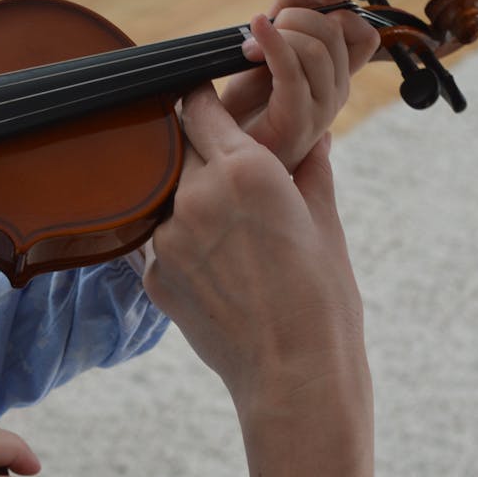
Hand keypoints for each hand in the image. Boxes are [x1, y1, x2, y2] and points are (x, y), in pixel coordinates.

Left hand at [144, 88, 379, 476]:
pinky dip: (184, 245)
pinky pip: (161, 242)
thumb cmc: (322, 300)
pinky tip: (220, 271)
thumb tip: (314, 137)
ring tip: (231, 236)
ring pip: (168, 198)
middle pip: (181, 150)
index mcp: (244, 169)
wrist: (294, 376)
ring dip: (191, 202)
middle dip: (202, 154)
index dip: (203, 100)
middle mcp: (195, 195)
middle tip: (231, 177)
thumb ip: (309, 169)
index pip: (198, 106)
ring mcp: (166, 238)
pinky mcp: (152, 276)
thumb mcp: (325, 223)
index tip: (206, 101)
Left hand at [221, 7, 377, 169]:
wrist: (220, 156)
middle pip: (338, 31)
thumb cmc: (242, 112)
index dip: (332, 10)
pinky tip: (252, 39)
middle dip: (296, 16)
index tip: (291, 14)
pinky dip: (272, 44)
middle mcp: (335, 94)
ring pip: (319, 48)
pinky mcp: (295, 121)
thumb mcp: (267, 64)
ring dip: (281, 34)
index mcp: (334, 78)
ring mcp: (319, 111)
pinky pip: (292, 70)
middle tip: (262, 30)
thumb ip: (284, 35)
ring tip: (250, 47)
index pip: (362, 32)